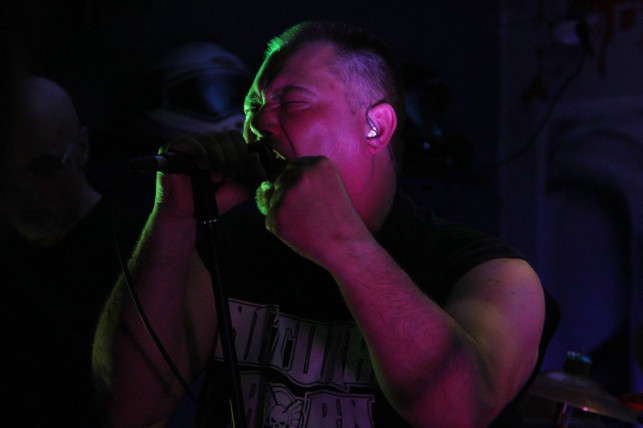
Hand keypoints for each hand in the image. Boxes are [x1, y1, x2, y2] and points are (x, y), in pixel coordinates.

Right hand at [154, 131, 268, 218]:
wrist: (191, 213)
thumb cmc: (216, 200)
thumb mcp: (243, 189)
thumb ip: (256, 174)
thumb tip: (255, 155)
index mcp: (222, 146)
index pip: (235, 136)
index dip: (240, 154)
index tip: (236, 175)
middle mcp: (206, 141)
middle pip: (225, 136)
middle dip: (231, 160)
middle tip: (225, 178)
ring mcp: (189, 144)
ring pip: (210, 138)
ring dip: (217, 160)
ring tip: (214, 178)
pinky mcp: (173, 149)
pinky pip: (190, 142)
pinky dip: (200, 153)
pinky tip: (203, 167)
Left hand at [257, 156, 371, 266]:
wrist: (346, 246)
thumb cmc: (338, 218)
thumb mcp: (330, 186)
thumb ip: (303, 178)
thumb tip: (265, 185)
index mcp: (318, 163)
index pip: (294, 168)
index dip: (302, 186)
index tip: (314, 200)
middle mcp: (301, 174)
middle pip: (281, 180)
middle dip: (290, 196)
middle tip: (311, 213)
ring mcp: (287, 194)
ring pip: (274, 200)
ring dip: (285, 212)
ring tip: (307, 223)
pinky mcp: (277, 214)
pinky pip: (270, 219)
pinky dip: (281, 228)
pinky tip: (300, 232)